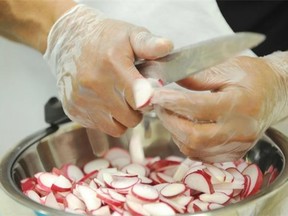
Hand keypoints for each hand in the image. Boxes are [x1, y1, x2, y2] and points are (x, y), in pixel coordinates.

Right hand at [44, 5, 172, 135]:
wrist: (68, 40)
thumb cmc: (104, 38)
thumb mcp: (130, 34)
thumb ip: (149, 44)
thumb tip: (166, 46)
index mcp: (113, 65)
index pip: (141, 99)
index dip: (149, 99)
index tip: (147, 92)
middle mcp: (94, 85)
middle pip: (131, 118)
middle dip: (137, 109)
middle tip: (133, 94)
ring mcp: (81, 100)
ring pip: (117, 128)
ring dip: (122, 117)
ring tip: (119, 99)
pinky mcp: (73, 110)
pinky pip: (100, 127)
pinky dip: (106, 119)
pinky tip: (105, 102)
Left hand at [152, 52, 287, 161]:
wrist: (274, 93)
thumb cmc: (253, 77)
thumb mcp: (228, 67)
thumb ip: (198, 75)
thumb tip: (169, 79)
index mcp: (240, 104)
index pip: (199, 108)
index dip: (173, 103)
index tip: (156, 96)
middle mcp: (240, 130)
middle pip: (195, 136)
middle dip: (170, 121)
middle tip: (159, 106)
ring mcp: (237, 146)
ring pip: (195, 149)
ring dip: (175, 133)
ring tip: (170, 115)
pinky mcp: (233, 153)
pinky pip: (201, 155)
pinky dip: (186, 142)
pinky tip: (183, 128)